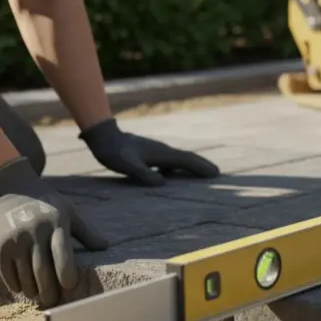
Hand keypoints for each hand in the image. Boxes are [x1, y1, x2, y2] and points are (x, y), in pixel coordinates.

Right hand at [0, 157, 108, 307]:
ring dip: (33, 290)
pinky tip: (23, 288)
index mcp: (56, 223)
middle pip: (42, 270)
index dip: (66, 272)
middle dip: (49, 290)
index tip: (70, 286)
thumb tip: (105, 247)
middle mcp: (34, 232)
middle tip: (54, 301)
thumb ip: (85, 231)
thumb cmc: (44, 202)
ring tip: (39, 295)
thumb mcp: (67, 210)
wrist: (7, 189)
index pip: (62, 253)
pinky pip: (7, 273)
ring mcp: (15, 240)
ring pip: (24, 275)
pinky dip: (16, 284)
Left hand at [79, 117, 219, 186]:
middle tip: (216, 173)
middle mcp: (162, 151)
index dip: (201, 167)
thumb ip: (144, 174)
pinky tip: (172, 174)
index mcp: (161, 154)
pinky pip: (168, 161)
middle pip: (186, 158)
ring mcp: (156, 151)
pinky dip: (177, 167)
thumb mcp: (128, 166)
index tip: (215, 173)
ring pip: (178, 159)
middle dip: (201, 165)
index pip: (186, 161)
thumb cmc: (114, 153)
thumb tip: (162, 183)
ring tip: (201, 173)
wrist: (103, 137)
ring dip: (191, 165)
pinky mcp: (149, 153)